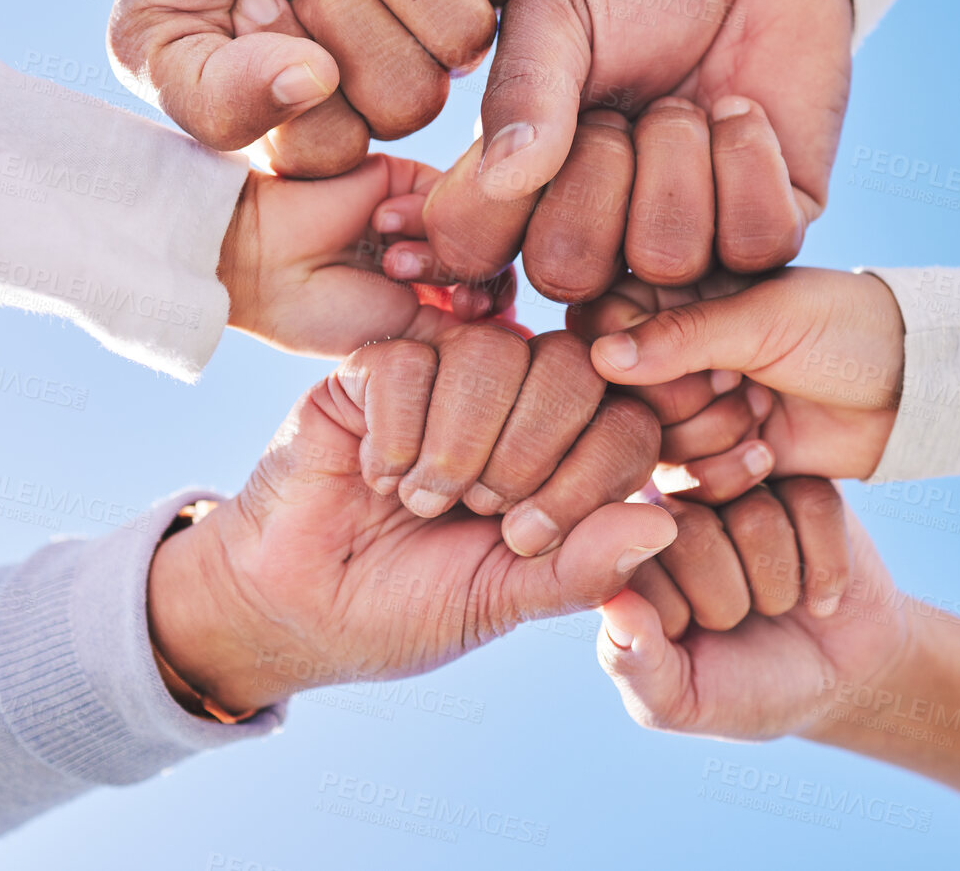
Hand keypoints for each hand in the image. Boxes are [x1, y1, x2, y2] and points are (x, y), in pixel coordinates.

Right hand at [73, 0, 528, 174]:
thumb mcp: (156, 33)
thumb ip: (210, 97)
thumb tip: (313, 83)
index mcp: (320, 130)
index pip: (336, 152)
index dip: (288, 70)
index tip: (250, 6)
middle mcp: (391, 94)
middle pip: (408, 103)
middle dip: (339, 13)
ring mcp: (446, 31)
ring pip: (460, 38)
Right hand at [146, 328, 673, 713]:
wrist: (295, 608)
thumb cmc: (407, 608)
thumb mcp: (503, 600)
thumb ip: (581, 566)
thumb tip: (665, 521)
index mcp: (564, 454)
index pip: (626, 418)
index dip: (587, 473)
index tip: (524, 539)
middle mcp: (515, 400)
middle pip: (569, 367)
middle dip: (523, 454)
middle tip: (475, 509)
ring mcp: (443, 374)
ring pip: (490, 351)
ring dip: (455, 444)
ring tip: (420, 499)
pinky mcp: (372, 366)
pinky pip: (410, 360)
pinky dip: (395, 432)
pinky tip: (375, 474)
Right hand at [219, 154, 526, 356]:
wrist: (261, 261)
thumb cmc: (321, 314)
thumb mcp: (402, 336)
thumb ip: (462, 332)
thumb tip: (526, 341)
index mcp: (434, 306)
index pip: (497, 305)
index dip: (495, 313)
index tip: (469, 324)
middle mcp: (436, 262)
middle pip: (498, 263)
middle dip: (477, 284)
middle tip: (449, 300)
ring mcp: (427, 219)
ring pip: (480, 227)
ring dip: (444, 250)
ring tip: (395, 265)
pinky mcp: (410, 179)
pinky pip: (452, 187)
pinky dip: (427, 210)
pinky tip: (384, 226)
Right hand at [423, 0, 851, 293]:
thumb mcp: (557, 12)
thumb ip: (522, 90)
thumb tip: (503, 180)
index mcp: (517, 190)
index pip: (472, 253)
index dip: (495, 208)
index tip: (534, 129)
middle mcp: (591, 236)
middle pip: (568, 271)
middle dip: (598, 171)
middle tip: (619, 110)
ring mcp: (679, 246)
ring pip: (666, 259)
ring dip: (679, 157)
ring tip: (685, 105)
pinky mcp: (763, 237)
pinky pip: (752, 244)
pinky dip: (750, 164)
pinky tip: (740, 116)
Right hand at [573, 268, 903, 479]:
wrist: (906, 393)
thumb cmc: (844, 330)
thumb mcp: (766, 319)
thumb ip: (682, 336)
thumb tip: (598, 358)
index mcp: (671, 295)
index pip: (600, 325)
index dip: (635, 354)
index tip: (700, 353)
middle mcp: (667, 353)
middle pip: (617, 396)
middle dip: (684, 401)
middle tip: (741, 382)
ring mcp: (686, 408)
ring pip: (646, 443)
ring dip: (710, 436)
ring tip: (762, 410)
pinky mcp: (710, 459)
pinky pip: (682, 484)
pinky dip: (727, 473)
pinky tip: (768, 451)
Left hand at [601, 495, 911, 741]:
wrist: (837, 684)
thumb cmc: (746, 690)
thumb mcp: (680, 700)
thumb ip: (634, 664)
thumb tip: (614, 603)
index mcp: (629, 553)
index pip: (635, 562)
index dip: (678, 616)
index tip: (692, 638)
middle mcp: (676, 505)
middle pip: (691, 532)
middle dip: (730, 601)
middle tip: (740, 620)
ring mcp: (741, 484)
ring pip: (755, 514)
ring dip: (779, 586)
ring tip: (777, 606)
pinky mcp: (804, 477)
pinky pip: (814, 503)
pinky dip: (827, 570)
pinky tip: (820, 597)